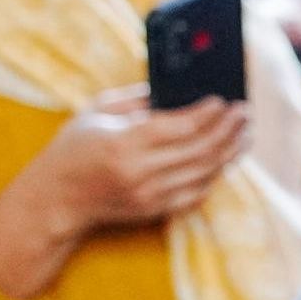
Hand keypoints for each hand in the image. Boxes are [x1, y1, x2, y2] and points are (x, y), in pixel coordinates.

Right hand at [35, 86, 251, 236]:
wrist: (55, 198)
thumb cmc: (73, 148)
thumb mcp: (97, 112)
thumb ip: (138, 99)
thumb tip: (180, 88)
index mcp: (122, 144)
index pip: (179, 127)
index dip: (208, 113)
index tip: (224, 100)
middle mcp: (139, 172)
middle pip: (201, 150)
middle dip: (229, 128)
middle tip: (244, 112)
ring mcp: (149, 195)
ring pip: (206, 173)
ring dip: (231, 151)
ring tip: (245, 132)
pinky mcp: (155, 210)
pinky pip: (198, 193)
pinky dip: (216, 174)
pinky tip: (227, 158)